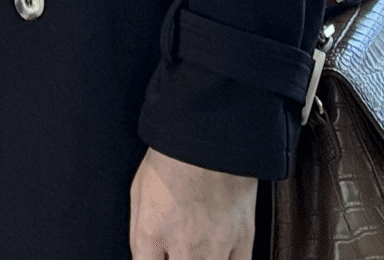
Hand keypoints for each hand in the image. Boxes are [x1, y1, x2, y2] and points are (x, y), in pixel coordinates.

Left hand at [129, 147, 257, 259]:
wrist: (208, 136)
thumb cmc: (170, 159)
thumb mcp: (139, 192)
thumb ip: (139, 233)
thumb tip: (142, 256)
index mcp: (152, 233)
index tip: (157, 255)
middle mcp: (184, 246)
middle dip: (176, 259)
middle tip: (178, 249)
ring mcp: (216, 246)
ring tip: (196, 251)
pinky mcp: (244, 239)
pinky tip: (219, 255)